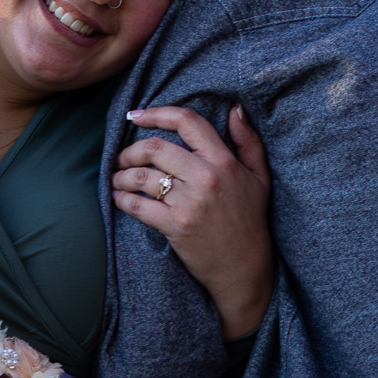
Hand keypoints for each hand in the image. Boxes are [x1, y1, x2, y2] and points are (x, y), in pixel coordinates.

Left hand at [111, 104, 273, 338]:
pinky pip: (137, 205)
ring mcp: (190, 202)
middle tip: (122, 158)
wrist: (244, 268)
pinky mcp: (175, 226)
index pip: (187, 122)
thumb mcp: (259, 177)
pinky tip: (119, 199)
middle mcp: (206, 177)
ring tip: (118, 179)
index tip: (136, 115)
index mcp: (224, 161)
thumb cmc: (250, 221)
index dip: (157, 113)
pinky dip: (122, 200)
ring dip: (121, 176)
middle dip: (130, 150)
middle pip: (155, 147)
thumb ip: (248, 141)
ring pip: (141, 176)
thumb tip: (234, 110)